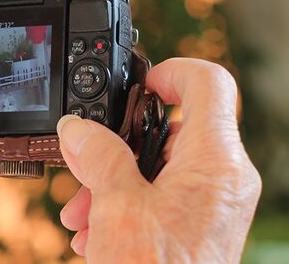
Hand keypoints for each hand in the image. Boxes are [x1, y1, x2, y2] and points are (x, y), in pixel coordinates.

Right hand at [56, 58, 260, 262]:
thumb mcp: (116, 206)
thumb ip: (98, 156)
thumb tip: (77, 129)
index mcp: (215, 162)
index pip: (208, 84)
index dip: (170, 73)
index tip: (138, 86)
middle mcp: (223, 178)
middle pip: (171, 130)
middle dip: (119, 148)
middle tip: (87, 166)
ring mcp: (212, 203)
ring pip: (160, 167)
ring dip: (114, 181)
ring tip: (83, 213)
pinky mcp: (199, 224)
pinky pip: (163, 195)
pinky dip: (127, 202)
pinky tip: (97, 229)